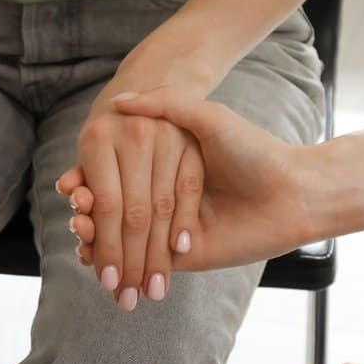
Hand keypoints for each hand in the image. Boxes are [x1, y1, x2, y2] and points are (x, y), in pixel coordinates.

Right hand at [60, 89, 316, 273]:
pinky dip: (114, 263)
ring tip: (79, 234)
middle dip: (88, 216)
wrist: (293, 191)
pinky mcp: (181, 258)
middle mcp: (163, 201)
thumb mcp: (207, 118)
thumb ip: (165, 106)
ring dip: (94, 241)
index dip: (88, 184)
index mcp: (164, 170)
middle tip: (74, 214)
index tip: (70, 187)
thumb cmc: (253, 151)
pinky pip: (141, 263)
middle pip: (111, 213)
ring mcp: (169, 230)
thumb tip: (120, 100)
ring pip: (120, 241)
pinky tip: (92, 257)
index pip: (115, 181)